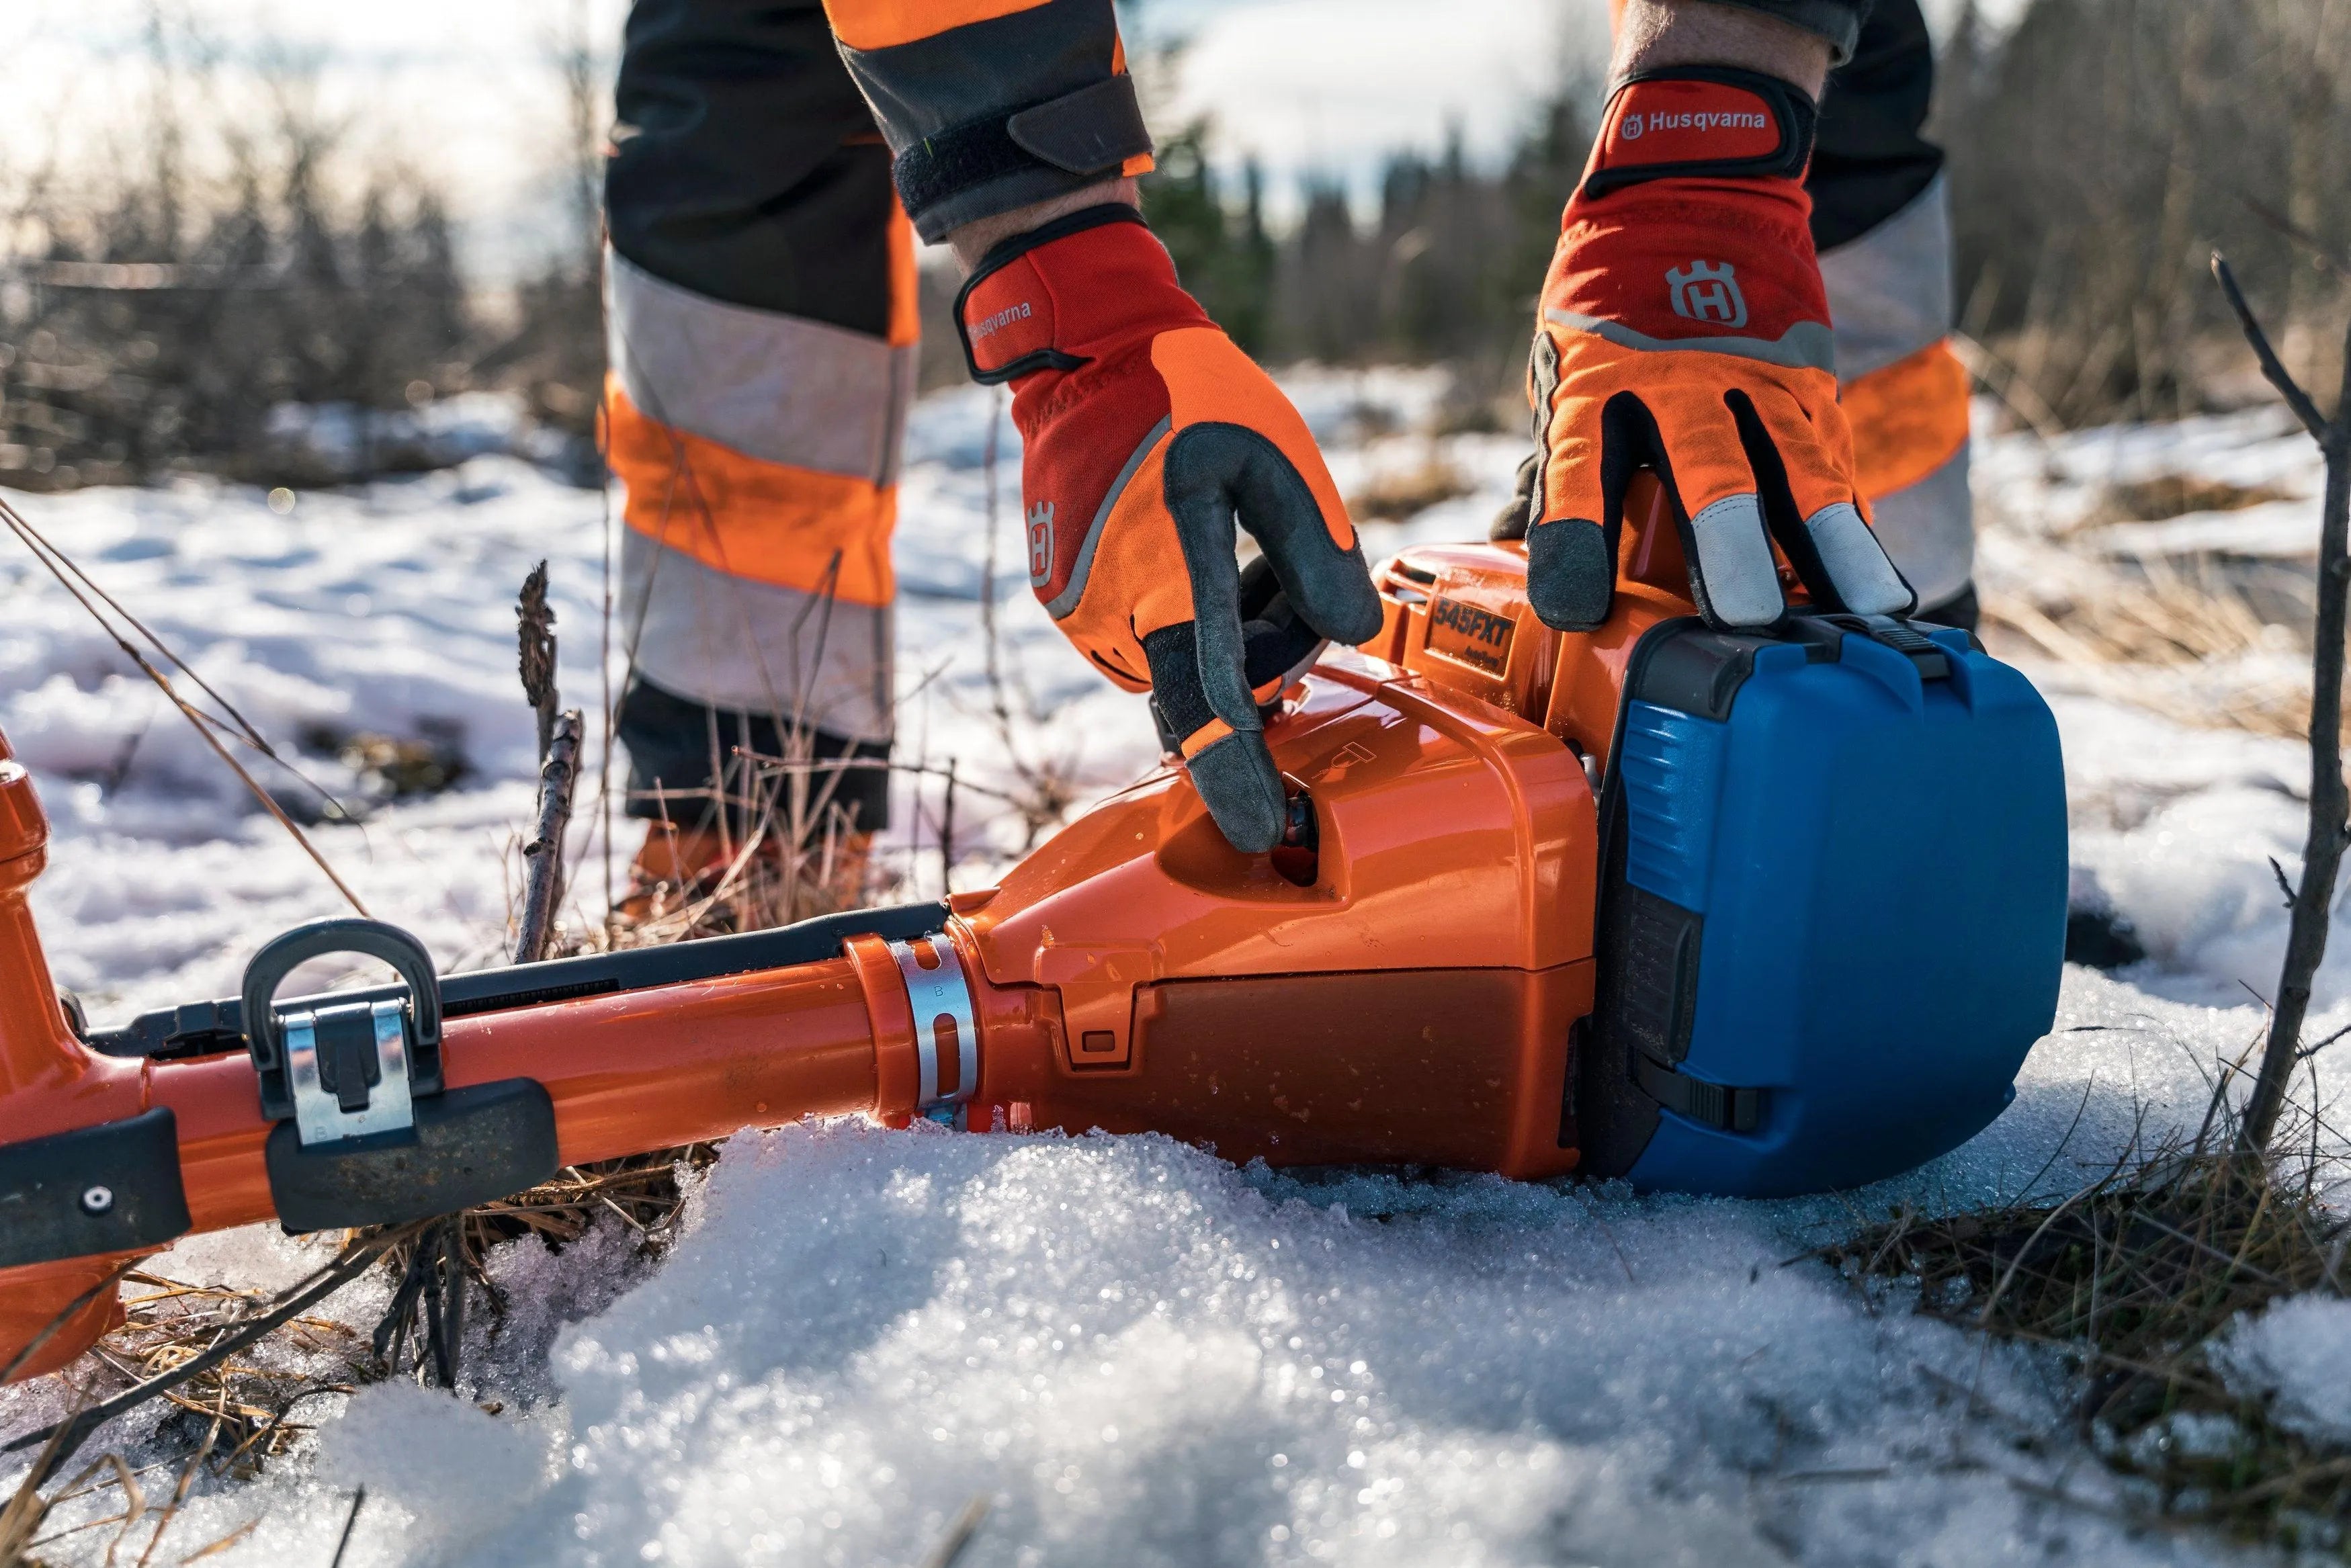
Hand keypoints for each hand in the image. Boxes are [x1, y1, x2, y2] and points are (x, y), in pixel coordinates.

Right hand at [957, 205, 1380, 852]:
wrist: (1081, 356)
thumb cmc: (1185, 392)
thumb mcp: (1275, 452)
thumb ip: (1315, 547)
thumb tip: (1356, 634)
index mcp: (1167, 570)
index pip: (1204, 699)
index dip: (1234, 771)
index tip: (1259, 828)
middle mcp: (1112, 610)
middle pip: (1214, 685)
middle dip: (1272, 653)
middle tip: (1296, 577)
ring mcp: (1084, 614)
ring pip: (1185, 669)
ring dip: (1237, 635)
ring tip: (1246, 549)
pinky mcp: (1074, 606)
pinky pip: (1153, 646)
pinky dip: (1197, 622)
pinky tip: (1211, 553)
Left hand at [1506, 66, 1913, 631]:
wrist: (1694, 185)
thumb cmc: (1610, 304)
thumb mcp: (1563, 366)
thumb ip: (1550, 458)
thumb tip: (1505, 540)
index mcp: (1596, 382)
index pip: (1577, 470)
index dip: (1573, 540)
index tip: (1574, 609)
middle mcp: (1679, 383)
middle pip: (1706, 472)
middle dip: (1728, 545)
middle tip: (1744, 615)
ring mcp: (1754, 379)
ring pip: (1797, 468)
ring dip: (1828, 545)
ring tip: (1862, 610)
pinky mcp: (1807, 377)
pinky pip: (1833, 457)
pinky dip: (1852, 520)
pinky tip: (1878, 581)